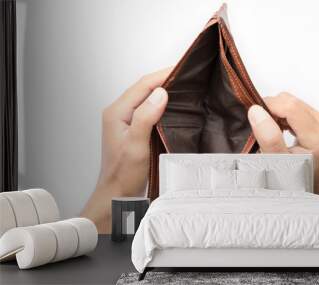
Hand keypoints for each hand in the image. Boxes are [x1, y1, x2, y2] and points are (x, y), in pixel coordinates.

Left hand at [81, 68, 171, 232]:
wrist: (117, 194)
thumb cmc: (124, 175)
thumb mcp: (135, 146)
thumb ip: (145, 118)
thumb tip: (160, 93)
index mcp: (117, 112)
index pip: (143, 85)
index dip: (163, 75)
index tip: (182, 69)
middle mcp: (119, 112)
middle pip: (144, 88)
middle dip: (165, 79)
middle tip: (187, 76)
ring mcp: (125, 120)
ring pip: (147, 97)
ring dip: (164, 91)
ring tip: (184, 87)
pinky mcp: (132, 127)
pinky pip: (148, 109)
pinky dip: (162, 103)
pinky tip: (174, 105)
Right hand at [248, 93, 318, 196]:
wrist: (311, 190)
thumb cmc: (296, 183)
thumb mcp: (277, 164)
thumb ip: (269, 138)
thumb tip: (257, 111)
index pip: (290, 106)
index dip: (268, 106)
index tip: (255, 116)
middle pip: (292, 102)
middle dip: (273, 111)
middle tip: (262, 129)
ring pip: (294, 103)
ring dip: (278, 114)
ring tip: (272, 132)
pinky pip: (299, 108)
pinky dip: (285, 116)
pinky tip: (281, 130)